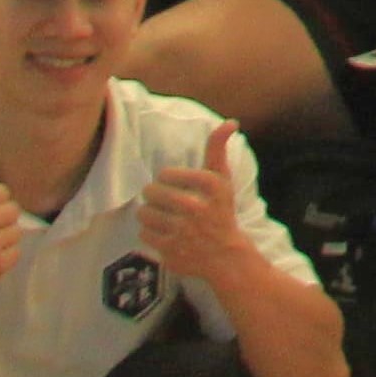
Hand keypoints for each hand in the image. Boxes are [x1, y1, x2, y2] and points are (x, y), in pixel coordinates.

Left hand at [133, 121, 259, 285]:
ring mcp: (183, 231)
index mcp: (211, 184)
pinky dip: (149, 232)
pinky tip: (163, 232)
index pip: (166, 174)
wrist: (225, 255)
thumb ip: (218, 149)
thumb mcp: (223, 179)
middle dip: (155, 197)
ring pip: (145, 213)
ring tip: (161, 216)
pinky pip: (144, 234)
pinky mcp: (171, 250)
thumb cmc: (220, 212)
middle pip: (152, 193)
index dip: (166, 180)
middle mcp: (197, 206)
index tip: (175, 186)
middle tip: (164, 202)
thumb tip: (231, 121)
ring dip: (149, 214)